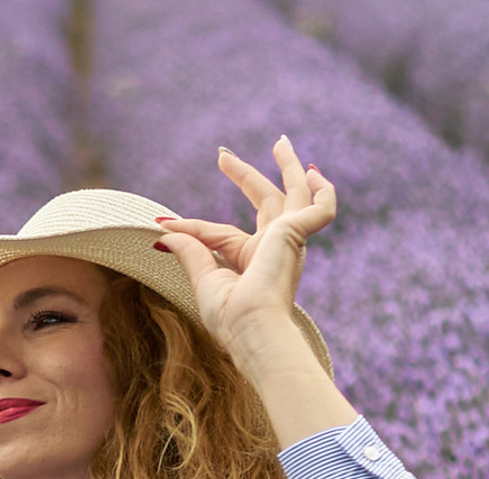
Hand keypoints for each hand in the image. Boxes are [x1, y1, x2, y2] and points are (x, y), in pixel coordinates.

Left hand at [150, 136, 336, 362]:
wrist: (252, 326)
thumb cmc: (230, 316)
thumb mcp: (203, 278)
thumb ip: (190, 249)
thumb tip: (164, 231)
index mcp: (250, 261)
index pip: (219, 233)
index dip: (191, 227)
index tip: (164, 222)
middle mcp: (273, 247)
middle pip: (264, 202)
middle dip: (245, 177)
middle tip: (222, 156)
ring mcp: (289, 239)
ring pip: (295, 193)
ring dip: (288, 167)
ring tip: (280, 142)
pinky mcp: (299, 232)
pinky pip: (322, 207)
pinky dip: (324, 190)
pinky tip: (314, 172)